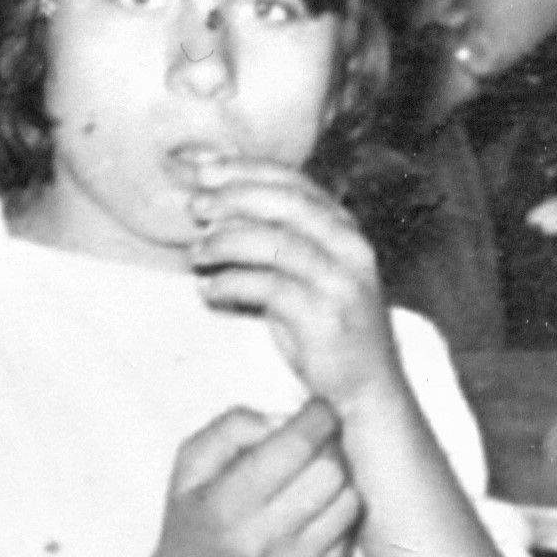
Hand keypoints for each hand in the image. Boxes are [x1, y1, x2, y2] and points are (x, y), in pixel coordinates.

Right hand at [141, 398, 359, 556]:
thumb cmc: (193, 525)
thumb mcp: (188, 468)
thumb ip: (231, 429)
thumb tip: (286, 419)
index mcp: (225, 505)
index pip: (294, 447)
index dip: (317, 418)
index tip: (319, 409)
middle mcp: (262, 541)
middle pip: (331, 471)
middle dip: (330, 447)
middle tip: (317, 443)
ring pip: (349, 500)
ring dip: (339, 480)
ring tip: (315, 477)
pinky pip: (350, 533)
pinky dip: (338, 514)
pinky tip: (314, 512)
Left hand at [181, 158, 402, 416]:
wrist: (361, 387)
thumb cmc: (319, 324)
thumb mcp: (299, 271)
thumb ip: (267, 235)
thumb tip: (207, 200)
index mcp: (343, 228)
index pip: (293, 182)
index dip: (245, 170)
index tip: (201, 169)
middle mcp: (351, 247)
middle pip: (288, 204)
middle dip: (234, 198)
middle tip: (195, 206)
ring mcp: (343, 281)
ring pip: (278, 244)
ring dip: (227, 243)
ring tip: (196, 254)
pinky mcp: (328, 316)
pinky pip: (272, 289)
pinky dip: (233, 284)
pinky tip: (208, 290)